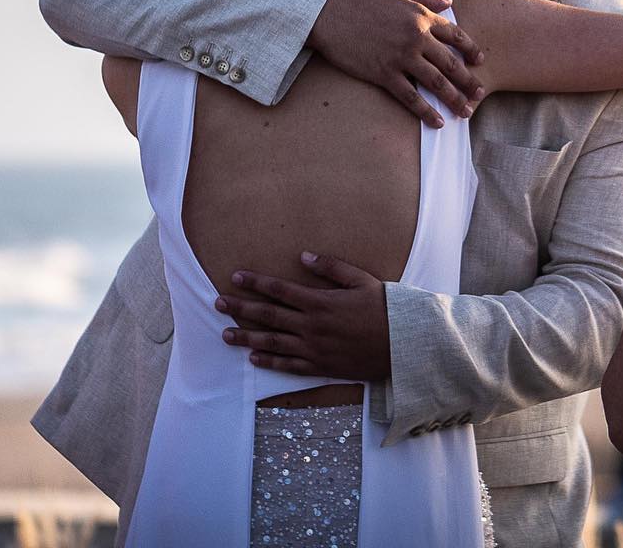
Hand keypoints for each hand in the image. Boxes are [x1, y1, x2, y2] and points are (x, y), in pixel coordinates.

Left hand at [213, 252, 391, 380]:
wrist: (405, 345)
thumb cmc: (386, 308)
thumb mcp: (361, 279)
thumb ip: (331, 267)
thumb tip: (303, 255)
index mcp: (320, 302)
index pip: (279, 290)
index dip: (255, 283)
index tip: (235, 277)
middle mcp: (312, 326)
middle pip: (267, 316)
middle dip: (240, 308)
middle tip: (217, 303)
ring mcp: (315, 349)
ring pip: (272, 343)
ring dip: (246, 338)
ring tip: (225, 334)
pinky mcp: (322, 367)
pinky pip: (290, 366)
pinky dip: (270, 362)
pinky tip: (253, 358)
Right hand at [308, 0, 484, 127]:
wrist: (328, 15)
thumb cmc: (360, 2)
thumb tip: (449, 2)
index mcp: (421, 16)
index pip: (456, 36)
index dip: (471, 50)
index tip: (480, 62)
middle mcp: (416, 37)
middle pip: (451, 64)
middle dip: (469, 82)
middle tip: (480, 95)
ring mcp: (401, 57)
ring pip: (436, 83)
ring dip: (454, 100)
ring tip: (465, 112)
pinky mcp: (384, 74)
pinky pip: (411, 97)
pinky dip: (426, 112)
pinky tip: (438, 123)